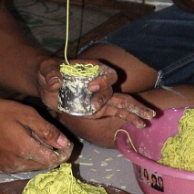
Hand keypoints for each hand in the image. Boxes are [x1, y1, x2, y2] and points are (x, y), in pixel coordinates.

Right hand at [0, 98, 72, 172]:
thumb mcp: (25, 114)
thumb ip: (46, 130)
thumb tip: (64, 143)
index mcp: (25, 149)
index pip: (54, 160)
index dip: (63, 152)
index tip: (66, 143)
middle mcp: (18, 164)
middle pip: (45, 165)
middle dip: (51, 153)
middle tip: (48, 135)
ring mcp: (8, 169)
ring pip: (33, 167)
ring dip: (39, 155)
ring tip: (32, 137)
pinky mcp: (1, 169)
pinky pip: (21, 167)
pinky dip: (26, 158)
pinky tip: (20, 143)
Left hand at [36, 57, 153, 126]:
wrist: (46, 84)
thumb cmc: (48, 72)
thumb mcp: (46, 69)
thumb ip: (51, 73)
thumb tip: (55, 82)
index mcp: (91, 69)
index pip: (106, 73)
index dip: (103, 81)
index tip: (90, 88)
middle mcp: (99, 82)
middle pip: (116, 89)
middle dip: (126, 100)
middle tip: (139, 112)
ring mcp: (100, 97)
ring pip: (121, 102)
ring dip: (134, 110)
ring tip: (147, 119)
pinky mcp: (98, 109)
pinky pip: (116, 112)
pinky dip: (129, 117)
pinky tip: (141, 124)